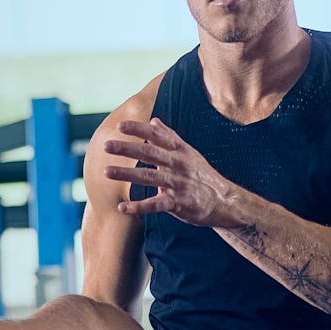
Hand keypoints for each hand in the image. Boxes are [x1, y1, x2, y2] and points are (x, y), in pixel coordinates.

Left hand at [103, 119, 245, 227]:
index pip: (157, 136)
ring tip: (106, 172)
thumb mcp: (189, 153)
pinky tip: (122, 207)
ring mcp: (178, 184)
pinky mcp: (178, 203)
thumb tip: (154, 121)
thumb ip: (170, 137)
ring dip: (126, 174)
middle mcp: (178, 164)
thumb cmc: (202, 175)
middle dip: (127, 149)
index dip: (138, 130)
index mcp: (180, 151)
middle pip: (149, 153)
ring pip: (149, 176)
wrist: (224, 201)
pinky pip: (155, 204)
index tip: (120, 126)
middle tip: (106, 145)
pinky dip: (138, 207)